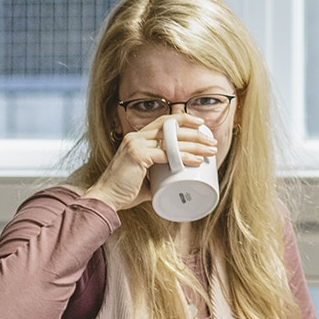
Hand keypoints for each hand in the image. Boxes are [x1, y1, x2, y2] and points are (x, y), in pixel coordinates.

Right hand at [84, 115, 216, 212]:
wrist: (106, 199)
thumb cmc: (124, 191)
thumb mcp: (144, 178)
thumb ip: (158, 176)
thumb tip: (175, 182)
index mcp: (136, 138)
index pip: (164, 121)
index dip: (184, 119)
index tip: (201, 125)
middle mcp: (136, 137)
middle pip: (172, 127)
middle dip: (195, 134)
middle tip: (211, 143)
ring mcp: (136, 144)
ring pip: (172, 139)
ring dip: (195, 144)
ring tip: (210, 151)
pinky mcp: (138, 155)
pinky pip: (167, 154)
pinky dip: (184, 157)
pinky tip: (196, 160)